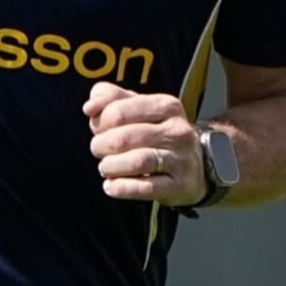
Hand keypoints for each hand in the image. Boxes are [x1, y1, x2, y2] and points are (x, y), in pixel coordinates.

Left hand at [83, 83, 206, 205]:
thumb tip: (89, 107)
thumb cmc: (155, 131)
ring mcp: (181, 159)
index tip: (97, 129)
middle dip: (101, 145)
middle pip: (124, 138)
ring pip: (136, 162)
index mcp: (166, 106)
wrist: (196, 165)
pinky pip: (145, 188)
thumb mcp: (137, 106)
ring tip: (104, 167)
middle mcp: (176, 131)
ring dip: (110, 166)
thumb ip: (108, 98)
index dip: (99, 122)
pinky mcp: (179, 185)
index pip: (118, 111)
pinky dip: (121, 188)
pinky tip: (111, 186)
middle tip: (98, 149)